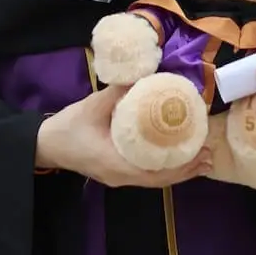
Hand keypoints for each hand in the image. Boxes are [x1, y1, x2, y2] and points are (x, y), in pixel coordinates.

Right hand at [35, 86, 213, 188]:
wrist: (44, 144)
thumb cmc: (68, 127)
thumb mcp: (93, 106)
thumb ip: (119, 91)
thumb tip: (147, 74)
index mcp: (116, 163)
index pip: (156, 172)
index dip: (181, 165)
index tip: (201, 152)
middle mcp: (121, 176)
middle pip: (161, 180)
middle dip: (187, 170)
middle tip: (211, 156)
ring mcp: (119, 177)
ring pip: (155, 180)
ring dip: (179, 171)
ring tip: (202, 160)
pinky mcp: (117, 172)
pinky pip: (147, 175)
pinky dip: (165, 169)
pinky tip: (176, 158)